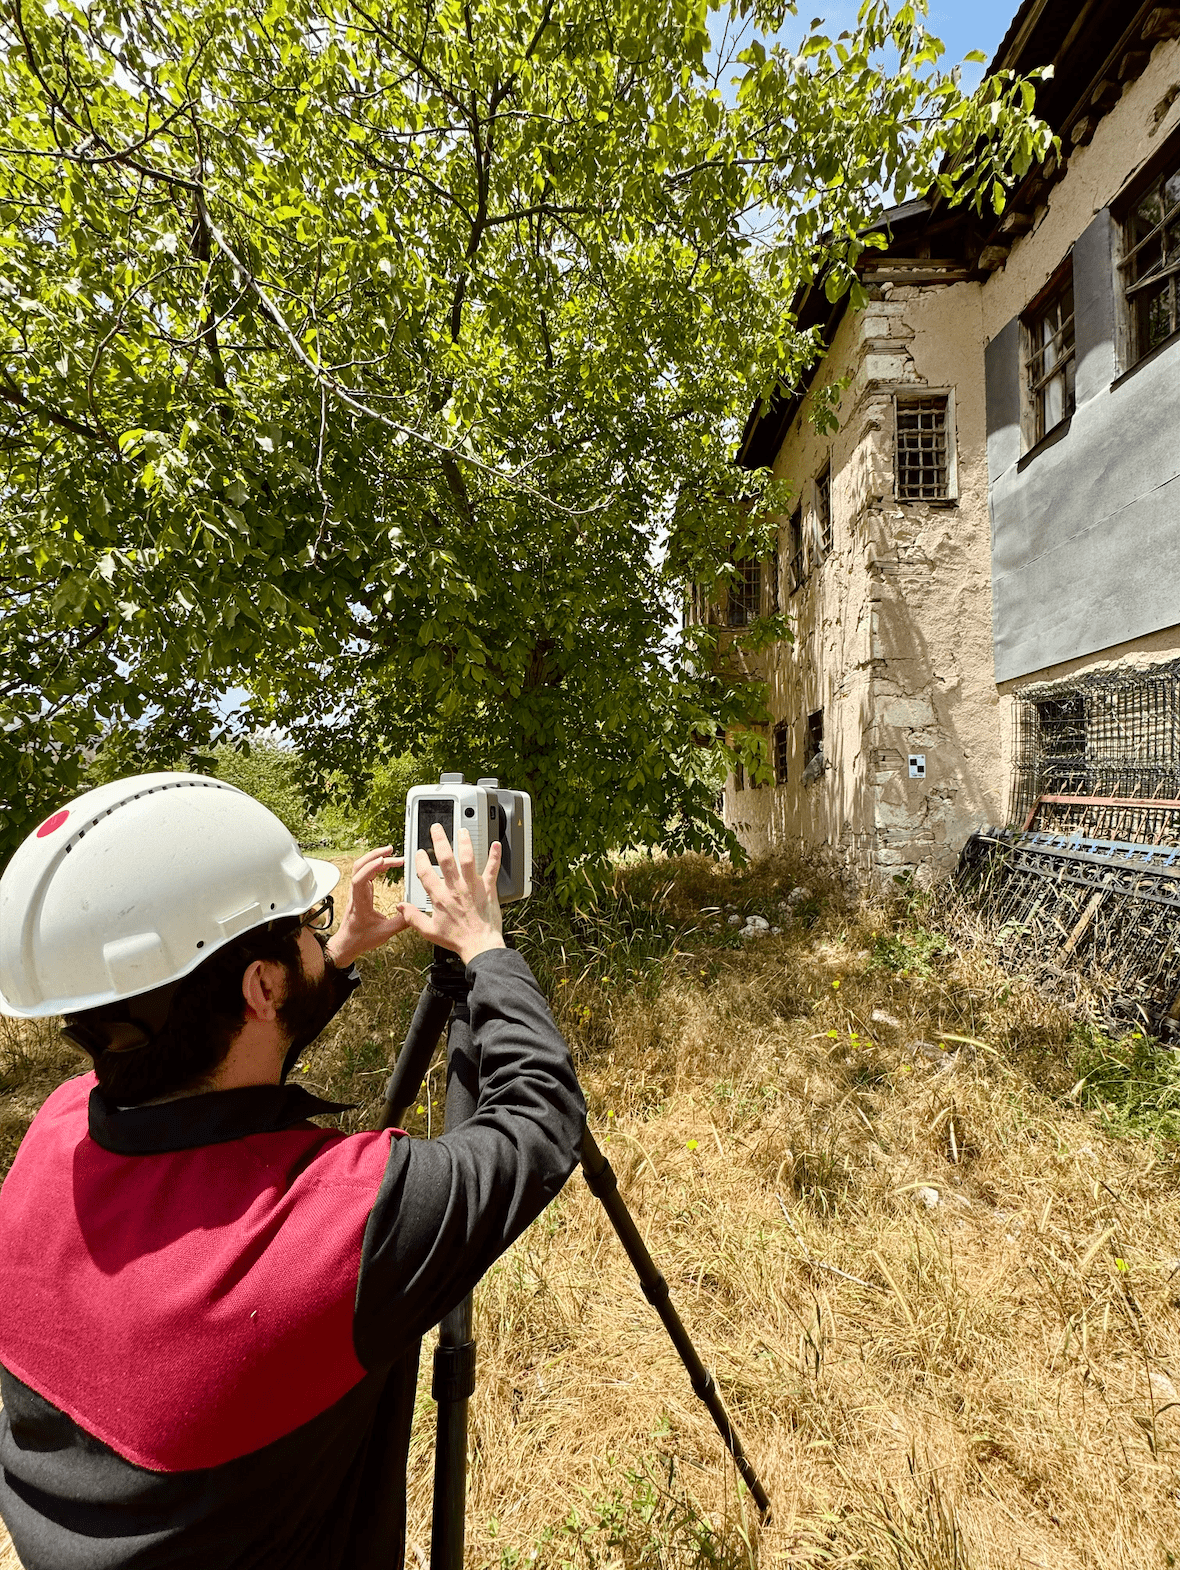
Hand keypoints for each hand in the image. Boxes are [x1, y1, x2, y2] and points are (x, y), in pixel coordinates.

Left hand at [326, 846, 409, 967]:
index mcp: (359, 902)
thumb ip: (402, 922)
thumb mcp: (385, 933)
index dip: (371, 867)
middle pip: (359, 867)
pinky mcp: (359, 893)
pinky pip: (364, 874)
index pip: (360, 879)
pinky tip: (385, 865)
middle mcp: (356, 894)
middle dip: (374, 855)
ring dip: (374, 858)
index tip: (384, 860)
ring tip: (390, 853)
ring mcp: (356, 892)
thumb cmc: (360, 939)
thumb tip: (414, 912)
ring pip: (360, 868)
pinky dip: (375, 866)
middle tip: (391, 850)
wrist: (346, 944)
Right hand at [396, 824, 504, 965]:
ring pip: (467, 859)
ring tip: (462, 831)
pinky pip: (492, 869)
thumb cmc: (457, 939)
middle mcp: (455, 888)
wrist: (480, 946)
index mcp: (440, 897)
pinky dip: (495, 856)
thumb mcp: (429, 931)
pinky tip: (496, 845)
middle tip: (437, 828)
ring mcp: (472, 887)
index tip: (419, 852)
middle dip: (440, 840)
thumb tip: (401, 906)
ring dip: (465, 843)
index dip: (420, 860)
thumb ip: (412, 917)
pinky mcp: (488, 889)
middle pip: (445, 859)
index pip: (426, 873)